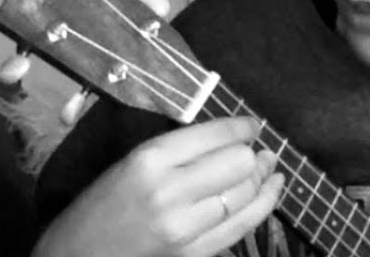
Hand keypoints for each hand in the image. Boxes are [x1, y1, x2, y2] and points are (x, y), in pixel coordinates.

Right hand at [33, 116, 284, 256]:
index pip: (215, 135)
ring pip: (245, 193)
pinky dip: (263, 204)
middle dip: (253, 154)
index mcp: (149, 159)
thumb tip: (228, 135)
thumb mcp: (127, 163)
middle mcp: (170, 190)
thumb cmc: (96, 207)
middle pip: (238, 163)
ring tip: (267, 168)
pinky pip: (242, 226)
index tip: (252, 126)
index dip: (242, 127)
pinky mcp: (193, 254)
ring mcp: (184, 227)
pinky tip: (272, 189)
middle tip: (257, 150)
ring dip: (262, 177)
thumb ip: (175, 149)